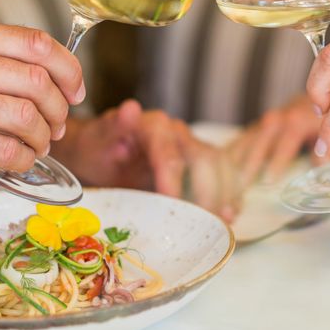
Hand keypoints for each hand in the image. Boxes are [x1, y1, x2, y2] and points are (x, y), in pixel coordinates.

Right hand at [0, 19, 84, 187]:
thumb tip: (60, 78)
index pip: (36, 42)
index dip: (69, 69)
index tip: (76, 92)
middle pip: (37, 81)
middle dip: (59, 110)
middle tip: (57, 126)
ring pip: (26, 116)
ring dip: (43, 137)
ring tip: (37, 145)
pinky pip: (6, 151)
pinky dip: (23, 159)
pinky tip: (18, 160)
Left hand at [56, 100, 237, 220]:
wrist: (102, 149)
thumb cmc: (99, 147)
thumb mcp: (98, 139)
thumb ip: (115, 126)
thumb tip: (131, 108)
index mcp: (155, 126)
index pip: (170, 154)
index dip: (173, 180)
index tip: (171, 203)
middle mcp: (179, 133)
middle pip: (205, 159)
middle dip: (207, 192)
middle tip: (202, 221)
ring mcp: (192, 147)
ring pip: (221, 165)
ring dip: (226, 193)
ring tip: (225, 220)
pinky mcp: (199, 164)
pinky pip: (224, 173)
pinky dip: (230, 193)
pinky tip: (231, 213)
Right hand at [227, 95, 321, 186]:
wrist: (319, 95)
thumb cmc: (327, 119)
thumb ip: (328, 152)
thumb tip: (324, 169)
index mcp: (297, 120)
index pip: (285, 143)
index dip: (277, 162)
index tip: (269, 180)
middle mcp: (279, 118)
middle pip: (261, 140)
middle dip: (251, 162)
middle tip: (242, 183)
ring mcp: (266, 120)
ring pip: (249, 138)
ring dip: (238, 157)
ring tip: (228, 177)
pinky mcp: (260, 124)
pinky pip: (244, 137)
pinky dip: (235, 150)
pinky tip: (225, 164)